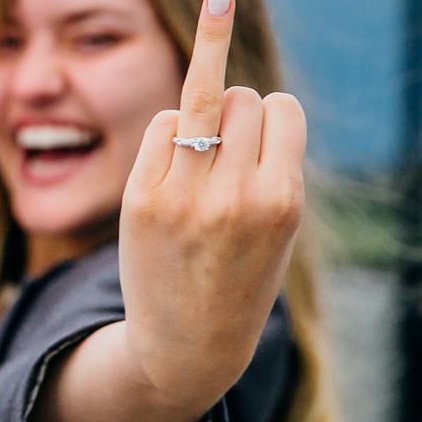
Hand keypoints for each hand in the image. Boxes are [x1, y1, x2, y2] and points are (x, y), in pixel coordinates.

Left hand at [30, 0, 305, 421]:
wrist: (188, 345)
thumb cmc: (242, 273)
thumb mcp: (279, 221)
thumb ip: (268, 158)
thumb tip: (222, 76)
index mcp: (281, 200)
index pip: (281, 108)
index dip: (274, 119)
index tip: (267, 144)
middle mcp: (232, 196)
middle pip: (241, 98)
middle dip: (240, 116)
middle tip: (232, 158)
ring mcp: (181, 196)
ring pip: (200, 99)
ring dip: (206, 112)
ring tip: (205, 151)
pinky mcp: (140, 197)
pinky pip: (162, 125)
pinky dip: (171, 133)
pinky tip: (174, 168)